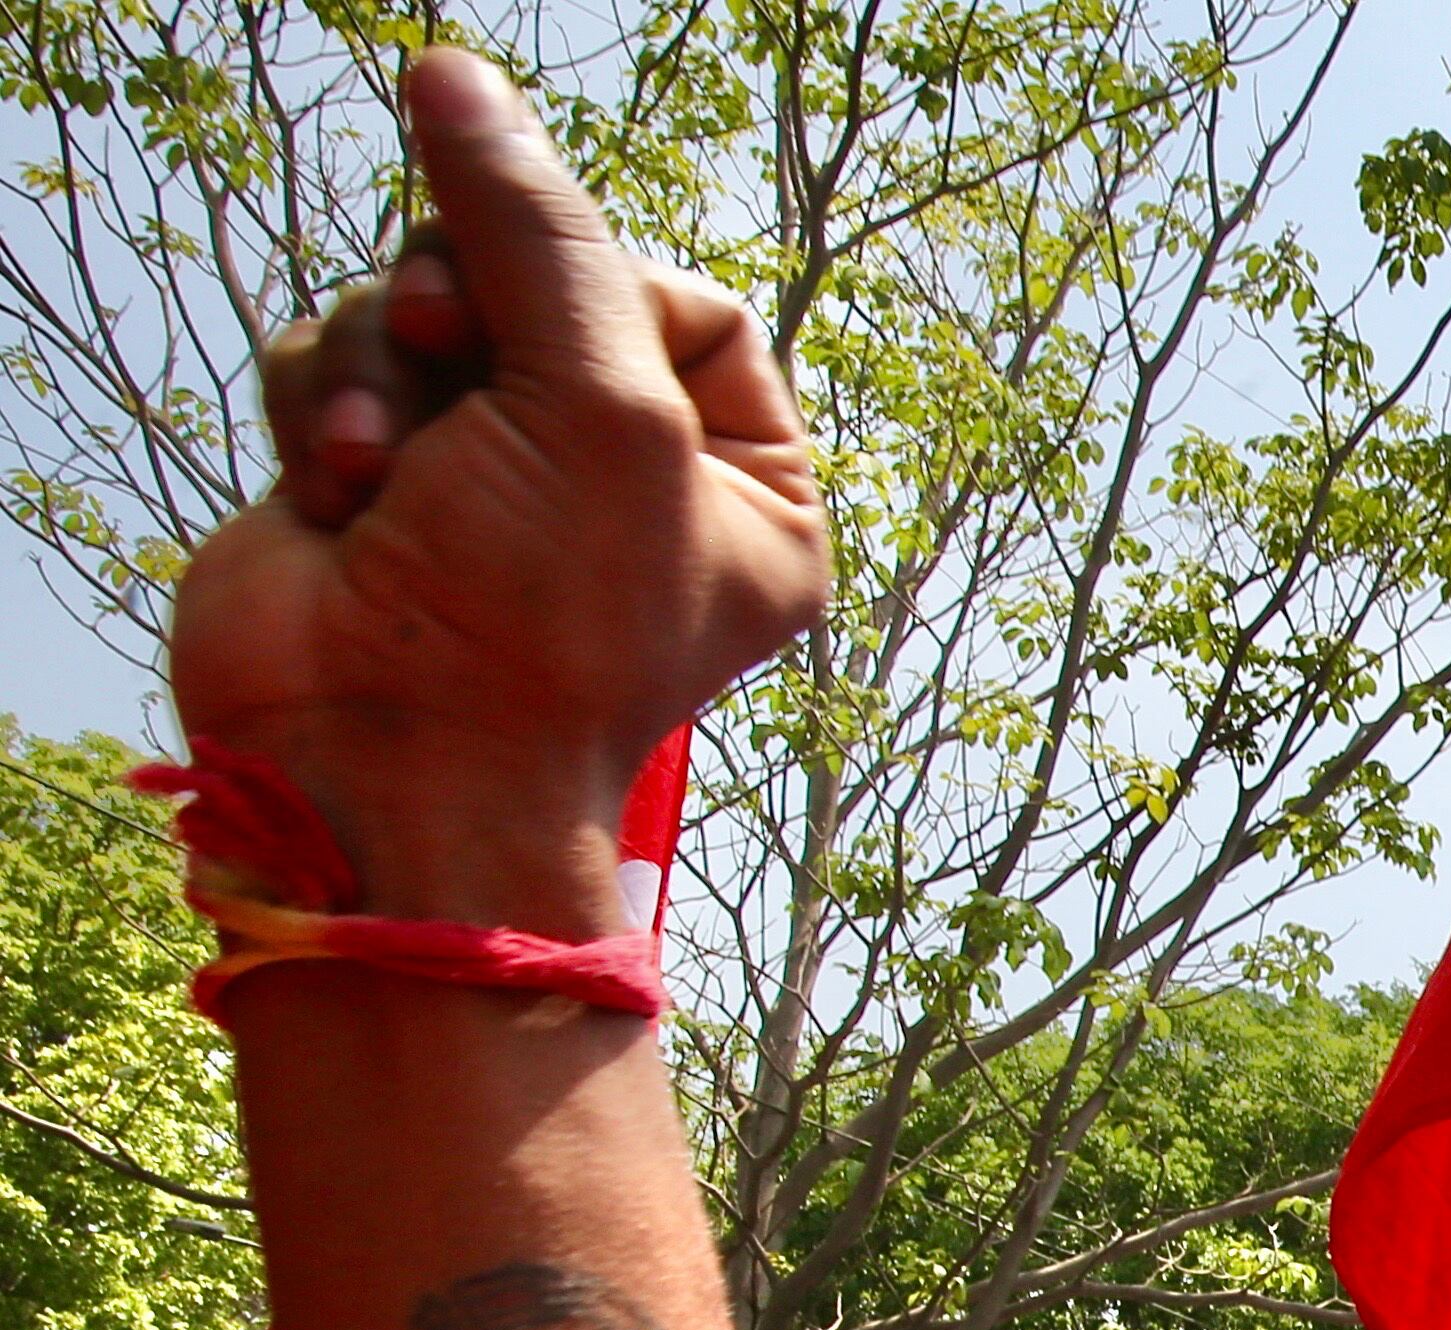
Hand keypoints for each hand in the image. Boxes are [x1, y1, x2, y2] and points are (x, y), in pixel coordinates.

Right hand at [168, 52, 825, 910]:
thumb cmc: (531, 620)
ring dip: (388, 364)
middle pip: (544, 287)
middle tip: (443, 344)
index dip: (606, 288)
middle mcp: (632, 484)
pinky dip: (326, 407)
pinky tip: (339, 497)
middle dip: (472, 306)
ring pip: (426, 312)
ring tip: (384, 465)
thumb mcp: (592, 400)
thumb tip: (456, 76)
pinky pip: (342, 361)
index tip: (560, 342)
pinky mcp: (379, 482)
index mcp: (751, 492)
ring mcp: (497, 482)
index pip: (693, 302)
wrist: (380, 758)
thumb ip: (537, 228)